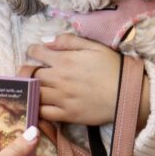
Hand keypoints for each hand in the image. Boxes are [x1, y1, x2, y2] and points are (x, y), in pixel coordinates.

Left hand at [28, 34, 149, 127]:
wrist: (129, 94)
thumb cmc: (113, 68)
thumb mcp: (93, 46)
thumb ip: (68, 41)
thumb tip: (45, 40)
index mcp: (64, 60)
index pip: (35, 52)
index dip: (32, 50)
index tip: (34, 53)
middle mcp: (59, 79)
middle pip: (29, 73)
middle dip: (25, 71)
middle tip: (28, 72)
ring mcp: (61, 98)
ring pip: (33, 93)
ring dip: (28, 89)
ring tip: (29, 88)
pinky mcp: (67, 115)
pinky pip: (43, 113)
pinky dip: (36, 108)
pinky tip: (35, 105)